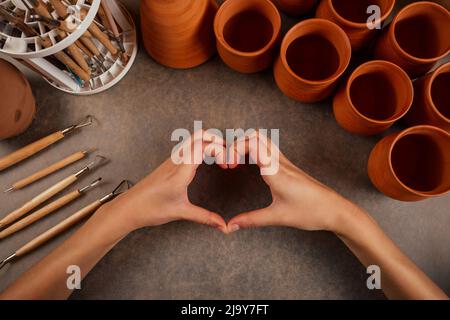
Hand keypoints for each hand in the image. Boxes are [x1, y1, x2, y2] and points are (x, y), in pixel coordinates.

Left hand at [99, 131, 227, 233]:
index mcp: (180, 171)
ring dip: (210, 143)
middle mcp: (176, 160)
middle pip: (200, 135)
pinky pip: (188, 147)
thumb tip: (223, 226)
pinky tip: (206, 162)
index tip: (227, 165)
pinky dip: (202, 148)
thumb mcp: (180, 212)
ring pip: (193, 138)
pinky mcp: (170, 162)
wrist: (128, 207)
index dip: (220, 150)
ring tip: (220, 159)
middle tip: (228, 157)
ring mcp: (172, 159)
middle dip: (218, 141)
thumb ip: (205, 217)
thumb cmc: (150, 208)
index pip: (203, 146)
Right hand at [227, 132, 357, 233]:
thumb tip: (229, 226)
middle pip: (255, 135)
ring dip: (246, 145)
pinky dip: (254, 150)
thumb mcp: (278, 217)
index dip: (234, 149)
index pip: (252, 143)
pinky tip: (250, 166)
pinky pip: (268, 149)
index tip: (228, 165)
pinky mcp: (288, 166)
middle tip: (229, 163)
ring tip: (236, 163)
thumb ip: (251, 220)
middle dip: (236, 144)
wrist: (335, 210)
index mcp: (276, 171)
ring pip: (263, 139)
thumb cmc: (311, 212)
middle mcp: (280, 162)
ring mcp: (285, 162)